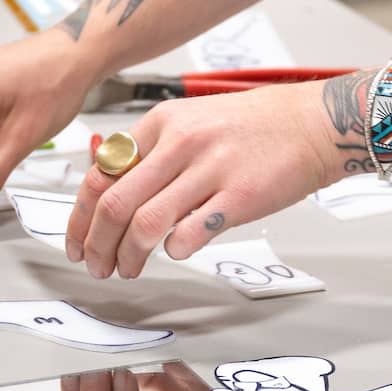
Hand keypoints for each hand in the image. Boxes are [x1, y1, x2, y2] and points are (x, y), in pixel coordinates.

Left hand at [65, 81, 336, 280]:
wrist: (313, 123)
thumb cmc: (256, 126)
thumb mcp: (194, 120)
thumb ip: (154, 151)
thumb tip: (113, 191)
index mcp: (163, 122)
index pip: (101, 173)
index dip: (80, 216)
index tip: (78, 241)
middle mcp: (181, 142)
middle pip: (114, 203)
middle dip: (97, 245)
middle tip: (97, 266)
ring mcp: (210, 168)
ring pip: (144, 223)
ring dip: (127, 257)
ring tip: (128, 270)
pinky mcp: (238, 196)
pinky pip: (189, 234)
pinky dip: (173, 251)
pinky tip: (175, 252)